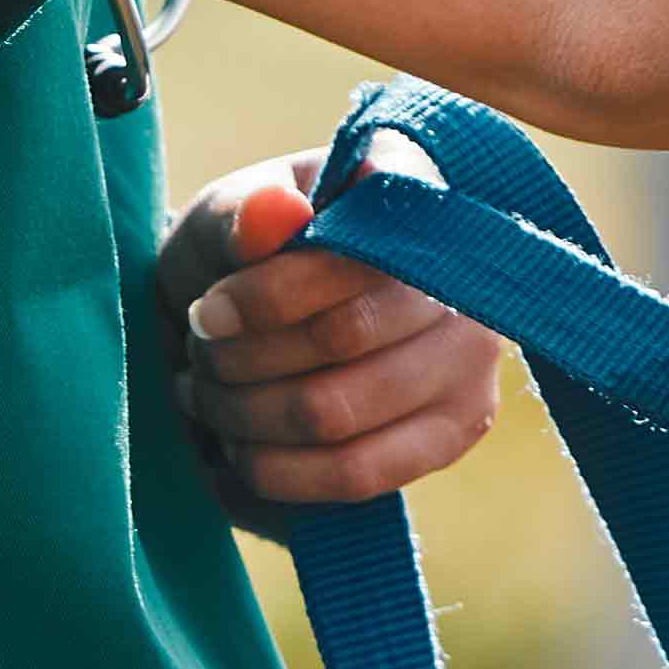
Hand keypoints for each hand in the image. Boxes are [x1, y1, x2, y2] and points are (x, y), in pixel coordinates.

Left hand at [154, 160, 511, 513]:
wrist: (261, 320)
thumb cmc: (248, 257)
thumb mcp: (225, 219)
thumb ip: (242, 214)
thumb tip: (278, 212)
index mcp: (415, 195)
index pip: (356, 253)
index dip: (271, 292)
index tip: (207, 311)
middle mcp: (465, 276)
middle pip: (341, 338)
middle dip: (242, 358)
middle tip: (198, 355)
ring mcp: (470, 360)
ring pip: (336, 412)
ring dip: (246, 414)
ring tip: (208, 396)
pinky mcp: (452, 432)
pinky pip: (356, 473)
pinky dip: (276, 469)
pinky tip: (240, 447)